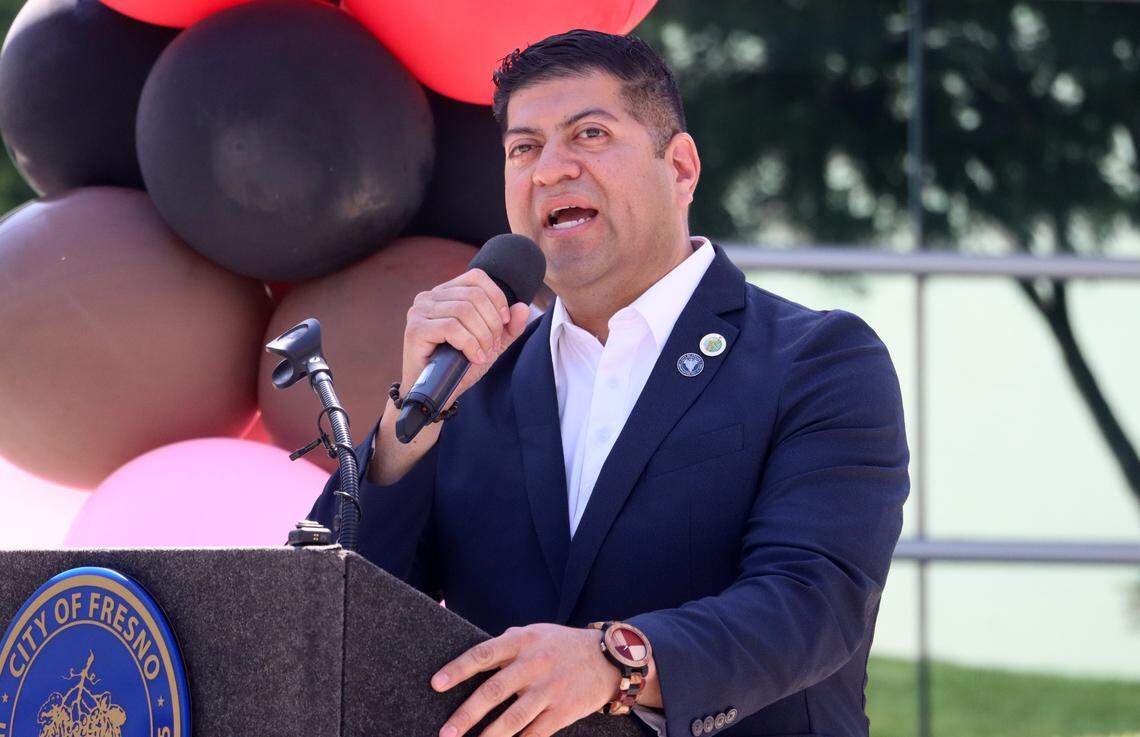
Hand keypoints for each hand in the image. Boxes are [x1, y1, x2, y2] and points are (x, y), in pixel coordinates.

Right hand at [403, 268, 531, 404]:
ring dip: (482, 336)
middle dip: (492, 324)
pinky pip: (451, 328)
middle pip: (474, 296)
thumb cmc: (458, 365)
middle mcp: (429, 297)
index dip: (497, 298)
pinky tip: (474, 357)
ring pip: (464, 311)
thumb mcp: (490, 344)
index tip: (504, 323)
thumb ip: (508, 327)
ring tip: (483, 354)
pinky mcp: (415, 329)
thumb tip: (523, 307)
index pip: (477, 277)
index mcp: (446, 293)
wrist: (436, 393)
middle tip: (492, 347)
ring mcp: (419, 311)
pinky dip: (469, 344)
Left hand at [430, 623, 620, 736]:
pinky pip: (535, 733)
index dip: (458, 669)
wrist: (609, 658)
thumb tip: (478, 656)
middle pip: (494, 691)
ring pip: (513, 719)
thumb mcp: (536, 632)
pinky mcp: (563, 711)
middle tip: (446, 732)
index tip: (436, 684)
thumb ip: (508, 642)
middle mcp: (535, 664)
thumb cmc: (563, 645)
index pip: (484, 654)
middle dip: (466, 714)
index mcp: (523, 641)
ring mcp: (550, 689)